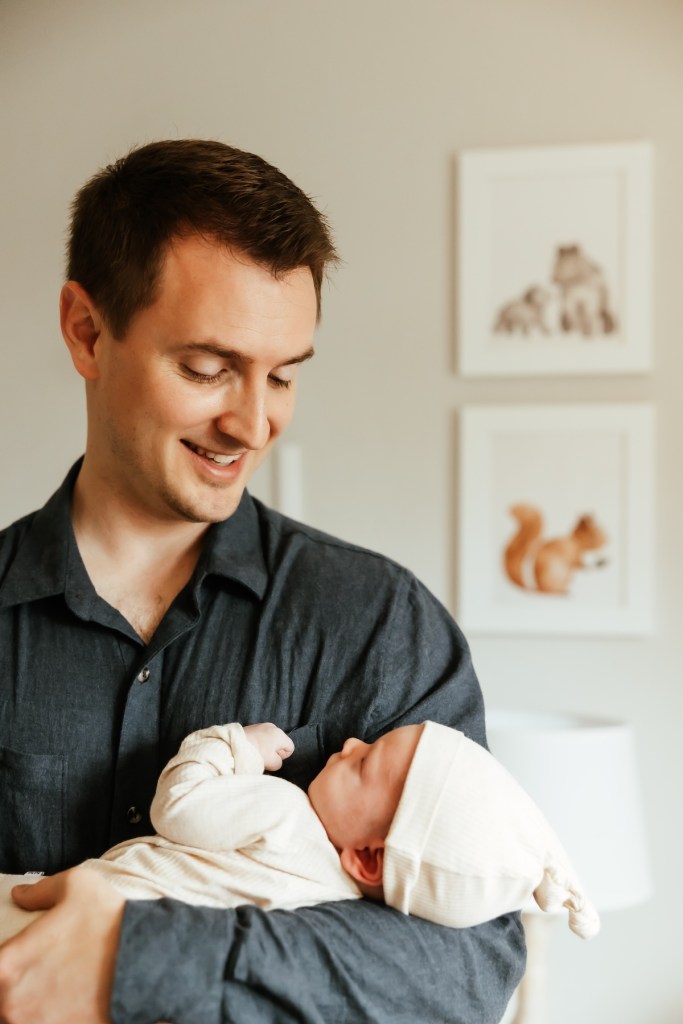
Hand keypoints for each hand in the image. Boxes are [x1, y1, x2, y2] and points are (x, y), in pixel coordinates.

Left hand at [0, 867, 123, 1023]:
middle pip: (2, 999)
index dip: (5, 965)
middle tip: (43, 971)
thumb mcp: (77, 886)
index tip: (18, 961)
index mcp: (8, 966)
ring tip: (56, 990)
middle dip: (16, 986)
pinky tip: (68, 1003)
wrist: (149, 961)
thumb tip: (20, 895)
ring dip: (31, 1007)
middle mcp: (12, 1004)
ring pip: (18, 1017)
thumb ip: (40, 891)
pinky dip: (51, 1017)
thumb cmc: (110, 922)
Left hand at [244, 722, 294, 769]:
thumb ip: (279, 763)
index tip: (271, 759)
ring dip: (265, 747)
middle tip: (263, 757)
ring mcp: (261, 725)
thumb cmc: (255, 754)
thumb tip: (275, 759)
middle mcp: (272, 727)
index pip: (290, 748)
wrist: (234, 746)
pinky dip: (257, 742)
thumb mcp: (272, 764)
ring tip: (255, 752)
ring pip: (269, 740)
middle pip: (279, 743)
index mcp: (280, 734)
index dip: (282, 757)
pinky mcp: (252, 727)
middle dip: (273, 751)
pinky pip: (260, 737)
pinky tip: (250, 747)